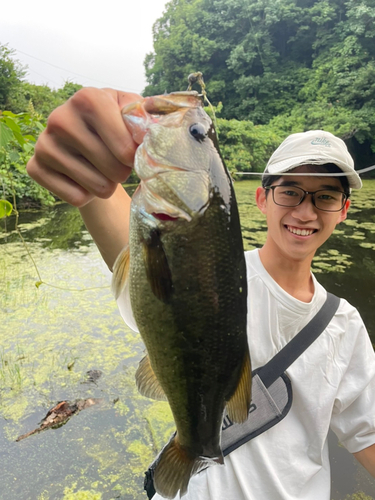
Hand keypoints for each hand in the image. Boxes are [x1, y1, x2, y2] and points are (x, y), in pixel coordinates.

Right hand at [27, 88, 140, 206]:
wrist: (85, 140)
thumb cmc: (115, 126)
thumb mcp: (133, 115)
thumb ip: (147, 120)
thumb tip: (151, 134)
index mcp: (88, 98)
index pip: (126, 149)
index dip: (135, 158)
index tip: (132, 152)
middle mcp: (60, 118)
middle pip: (114, 170)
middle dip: (122, 172)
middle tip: (116, 162)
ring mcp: (44, 144)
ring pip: (98, 187)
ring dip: (107, 185)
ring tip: (101, 169)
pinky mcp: (35, 167)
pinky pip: (77, 198)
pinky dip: (87, 194)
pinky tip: (82, 177)